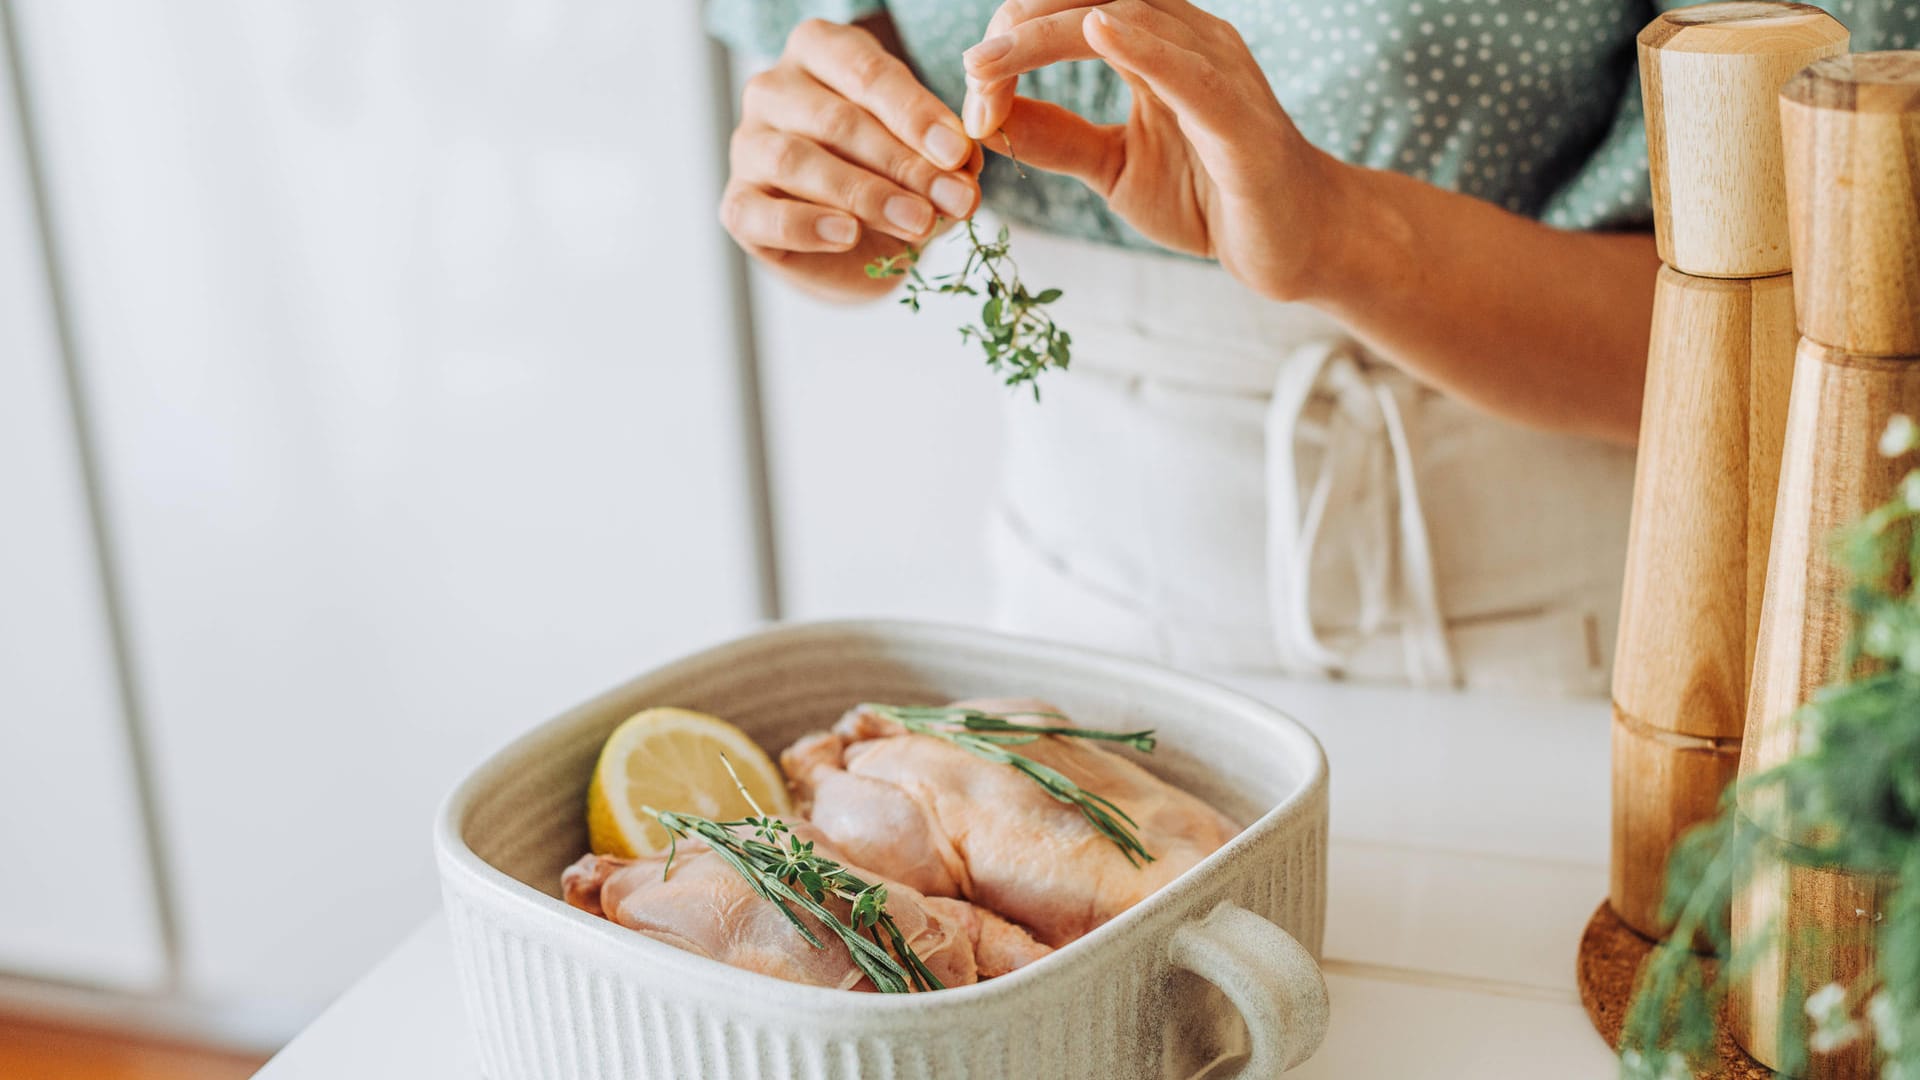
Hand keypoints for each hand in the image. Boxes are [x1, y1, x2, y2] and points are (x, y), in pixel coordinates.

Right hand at [722, 18, 984, 300]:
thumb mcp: (925, 158)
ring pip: (797, 161)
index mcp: (820, 52)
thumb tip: (964, 167)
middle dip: (903, 163)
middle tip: (953, 199)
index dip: (915, 114)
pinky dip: (807, 225)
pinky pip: (762, 213)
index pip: (866, 73)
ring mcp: (747, 145)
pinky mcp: (737, 204)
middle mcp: (773, 89)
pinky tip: (848, 235)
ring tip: (918, 222)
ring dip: (866, 194)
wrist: (854, 248)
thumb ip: (943, 157)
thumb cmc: (890, 178)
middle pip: (836, 120)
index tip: (959, 153)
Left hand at [961, 1, 1341, 300]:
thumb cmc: (1212, 198)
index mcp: (1157, 43)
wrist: (1294, 245)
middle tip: (972, 72)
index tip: (971, 88)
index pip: (1073, 8)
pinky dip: (1143, 46)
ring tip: (991, 61)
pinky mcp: (1239, 119)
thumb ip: (1055, 139)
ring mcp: (1218, 71)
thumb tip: (985, 115)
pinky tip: (1099, 30)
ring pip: (1127, 18)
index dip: (1014, 37)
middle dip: (1019, 27)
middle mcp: (1189, 39)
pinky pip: (1188, 71)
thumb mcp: (1114, 167)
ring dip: (1048, 35)